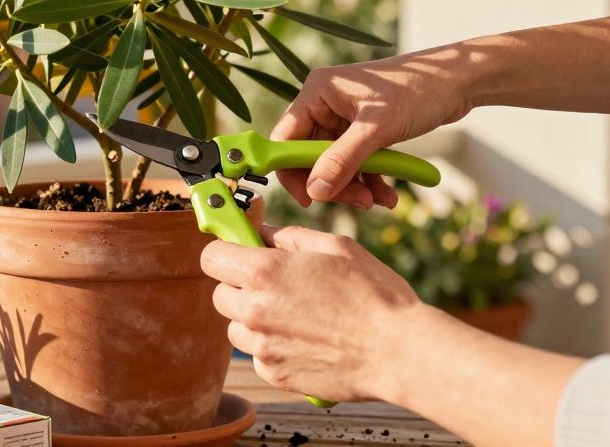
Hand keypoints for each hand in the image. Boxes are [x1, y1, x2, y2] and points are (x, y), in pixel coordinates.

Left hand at [200, 225, 422, 402]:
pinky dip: (273, 348)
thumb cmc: (373, 294)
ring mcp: (262, 347)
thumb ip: (290, 237)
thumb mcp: (336, 247)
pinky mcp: (274, 375)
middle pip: (219, 295)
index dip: (225, 253)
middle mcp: (254, 310)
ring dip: (254, 320)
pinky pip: (258, 357)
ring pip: (236, 328)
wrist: (398, 351)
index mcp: (264, 272)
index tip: (238, 254)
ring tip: (294, 315)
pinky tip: (305, 340)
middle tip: (275, 285)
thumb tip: (264, 234)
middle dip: (239, 287)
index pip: (211, 258)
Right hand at [273, 47, 474, 207]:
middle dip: (332, 182)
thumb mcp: (376, 130)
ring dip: (353, 186)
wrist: (459, 81)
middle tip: (357, 202)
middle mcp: (325, 103)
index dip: (292, 171)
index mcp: (317, 92)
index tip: (310, 200)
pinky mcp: (363, 129)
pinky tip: (388, 195)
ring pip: (334, 163)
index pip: (286, 138)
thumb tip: (315, 193)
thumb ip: (342, 161)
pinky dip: (369, 179)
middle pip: (310, 156)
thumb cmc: (418, 91)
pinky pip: (355, 161)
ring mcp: (344, 117)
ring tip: (377, 200)